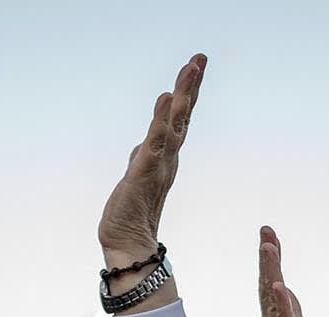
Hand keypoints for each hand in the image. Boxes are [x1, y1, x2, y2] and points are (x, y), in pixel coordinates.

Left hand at [98, 54, 204, 267]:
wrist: (128, 246)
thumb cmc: (131, 216)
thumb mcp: (135, 178)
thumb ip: (141, 159)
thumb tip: (142, 145)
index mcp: (165, 159)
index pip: (178, 121)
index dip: (187, 94)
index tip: (195, 67)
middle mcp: (166, 159)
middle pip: (182, 116)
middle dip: (191, 86)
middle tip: (200, 58)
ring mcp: (157, 165)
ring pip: (173, 124)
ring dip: (183, 95)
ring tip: (191, 68)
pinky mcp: (143, 173)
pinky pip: (154, 142)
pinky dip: (161, 120)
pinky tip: (166, 99)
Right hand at [255, 227, 325, 316]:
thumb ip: (292, 316)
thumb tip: (283, 288)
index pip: (271, 287)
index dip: (270, 260)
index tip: (268, 233)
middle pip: (267, 288)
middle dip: (267, 259)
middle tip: (265, 231)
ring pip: (273, 303)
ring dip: (271, 273)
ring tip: (269, 248)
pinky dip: (282, 307)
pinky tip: (279, 287)